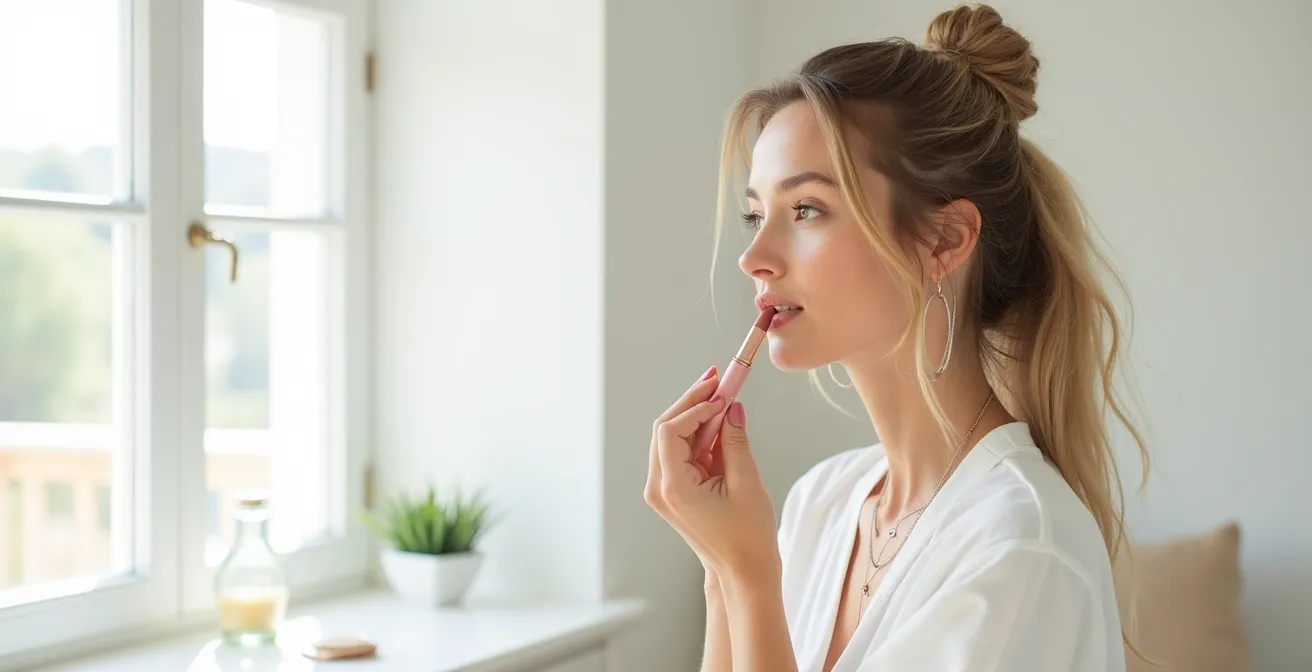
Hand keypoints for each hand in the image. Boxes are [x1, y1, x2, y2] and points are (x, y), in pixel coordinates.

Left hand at [644, 366, 780, 582]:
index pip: (670, 430)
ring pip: (672, 439)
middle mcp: (659, 488)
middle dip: (692, 403)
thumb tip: (732, 407)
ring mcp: (663, 490)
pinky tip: (721, 423)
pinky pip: (681, 453)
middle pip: (665, 429)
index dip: (695, 406)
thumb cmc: (748, 536)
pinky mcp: (674, 491)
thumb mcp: (746, 483)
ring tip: (724, 397)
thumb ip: (734, 441)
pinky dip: (700, 436)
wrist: (742, 572)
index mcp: (672, 487)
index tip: (722, 393)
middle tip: (718, 380)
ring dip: (697, 417)